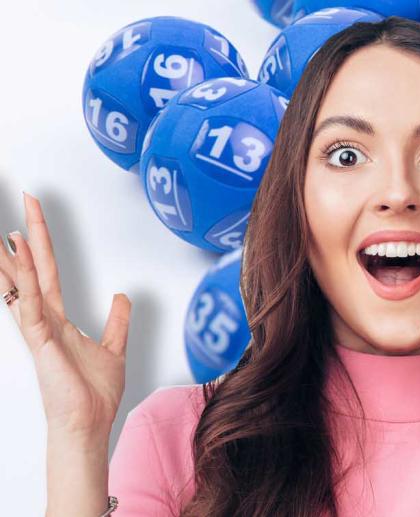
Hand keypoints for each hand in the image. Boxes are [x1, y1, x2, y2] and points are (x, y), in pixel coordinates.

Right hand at [2, 192, 130, 437]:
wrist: (89, 425)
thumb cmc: (94, 395)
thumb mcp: (114, 348)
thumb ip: (117, 321)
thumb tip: (123, 295)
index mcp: (58, 320)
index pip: (48, 272)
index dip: (42, 243)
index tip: (32, 215)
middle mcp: (44, 321)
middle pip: (34, 270)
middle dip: (30, 236)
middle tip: (25, 200)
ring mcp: (40, 332)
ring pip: (26, 286)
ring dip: (21, 258)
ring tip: (12, 229)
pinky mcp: (42, 345)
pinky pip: (30, 310)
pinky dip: (25, 287)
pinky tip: (20, 265)